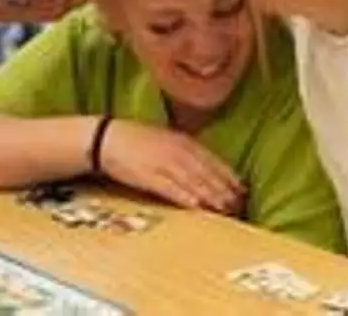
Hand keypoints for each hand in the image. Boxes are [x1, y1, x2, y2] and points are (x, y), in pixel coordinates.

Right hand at [99, 120, 245, 214]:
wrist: (106, 138)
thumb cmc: (135, 139)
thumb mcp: (165, 139)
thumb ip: (184, 150)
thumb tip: (203, 165)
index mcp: (182, 141)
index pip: (212, 160)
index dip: (228, 175)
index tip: (242, 188)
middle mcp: (176, 151)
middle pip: (206, 173)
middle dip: (224, 189)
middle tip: (238, 204)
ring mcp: (163, 163)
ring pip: (193, 182)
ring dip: (210, 196)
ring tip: (225, 208)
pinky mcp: (148, 176)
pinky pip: (171, 189)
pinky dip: (186, 197)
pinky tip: (198, 206)